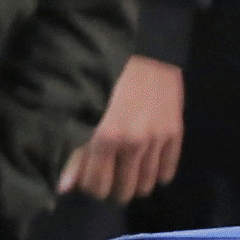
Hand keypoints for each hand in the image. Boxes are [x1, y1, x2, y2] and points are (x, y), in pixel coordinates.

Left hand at [60, 55, 184, 202]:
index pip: (97, 185)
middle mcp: (133, 143)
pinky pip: (169, 169)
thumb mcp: (82, 110)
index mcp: (105, 137)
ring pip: (146, 184)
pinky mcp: (176, 132)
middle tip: (107, 176)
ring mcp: (157, 139)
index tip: (87, 178)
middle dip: (112, 188)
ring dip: (134, 184)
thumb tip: (64, 187)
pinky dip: (158, 174)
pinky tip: (147, 167)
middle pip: (123, 189)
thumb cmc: (104, 76)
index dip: (90, 187)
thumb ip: (74, 150)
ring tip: (125, 174)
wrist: (144, 50)